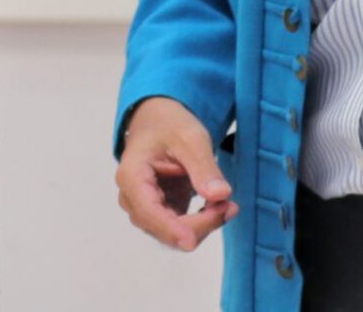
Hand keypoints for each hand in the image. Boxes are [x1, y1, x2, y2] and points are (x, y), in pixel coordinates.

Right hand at [116, 97, 237, 251]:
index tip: (194, 240)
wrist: (159, 122)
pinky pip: (180, 229)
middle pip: (163, 229)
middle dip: (198, 225)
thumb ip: (203, 167)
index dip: (171, 230)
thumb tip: (220, 195)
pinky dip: (201, 222)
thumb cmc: (168, 126)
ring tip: (227, 205)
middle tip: (230, 206)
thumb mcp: (190, 138)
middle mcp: (132, 198)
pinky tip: (218, 207)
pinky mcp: (159, 213)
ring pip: (173, 235)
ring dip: (202, 225)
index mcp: (132, 176)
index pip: (149, 213)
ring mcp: (144, 209)